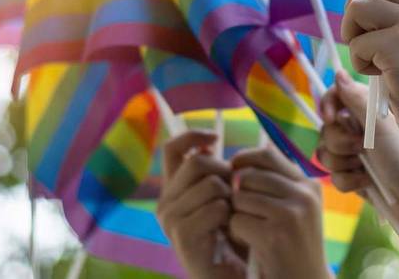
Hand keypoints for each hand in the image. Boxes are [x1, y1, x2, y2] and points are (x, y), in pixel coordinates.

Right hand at [156, 131, 244, 278]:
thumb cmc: (229, 238)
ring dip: (230, 197)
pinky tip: (230, 231)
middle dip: (224, 171)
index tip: (216, 137)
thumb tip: (209, 141)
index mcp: (172, 190)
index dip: (193, 135)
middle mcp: (165, 203)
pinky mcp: (182, 235)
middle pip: (197, 161)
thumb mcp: (220, 199)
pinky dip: (230, 216)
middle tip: (234, 192)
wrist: (227, 278)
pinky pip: (216, 208)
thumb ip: (211, 174)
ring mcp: (170, 219)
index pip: (172, 149)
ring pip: (210, 184)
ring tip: (232, 216)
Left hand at [228, 146, 330, 278]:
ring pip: (239, 198)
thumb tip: (238, 159)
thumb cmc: (294, 246)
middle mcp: (304, 195)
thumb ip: (275, 183)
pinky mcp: (275, 235)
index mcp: (309, 186)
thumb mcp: (295, 209)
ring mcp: (291, 214)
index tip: (233, 174)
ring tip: (251, 232)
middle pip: (248, 177)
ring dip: (236, 216)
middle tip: (244, 214)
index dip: (243, 160)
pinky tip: (251, 245)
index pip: (266, 154)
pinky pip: (236, 221)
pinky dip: (236, 234)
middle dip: (238, 194)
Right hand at [318, 76, 398, 229]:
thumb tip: (338, 73)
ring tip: (365, 168)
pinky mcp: (354, 177)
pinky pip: (334, 175)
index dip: (328, 106)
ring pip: (326, 153)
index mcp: (367, 111)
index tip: (331, 118)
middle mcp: (360, 130)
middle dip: (339, 142)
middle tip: (361, 148)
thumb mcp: (379, 125)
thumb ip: (355, 99)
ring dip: (343, 162)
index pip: (335, 98)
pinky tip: (367, 182)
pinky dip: (349, 181)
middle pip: (326, 128)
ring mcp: (356, 154)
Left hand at [341, 0, 398, 144]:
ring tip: (371, 58)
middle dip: (353, 9)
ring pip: (356, 7)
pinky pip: (356, 43)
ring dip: (353, 36)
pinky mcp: (397, 43)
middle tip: (361, 37)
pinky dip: (359, 63)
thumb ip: (396, 18)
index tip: (367, 16)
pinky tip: (381, 76)